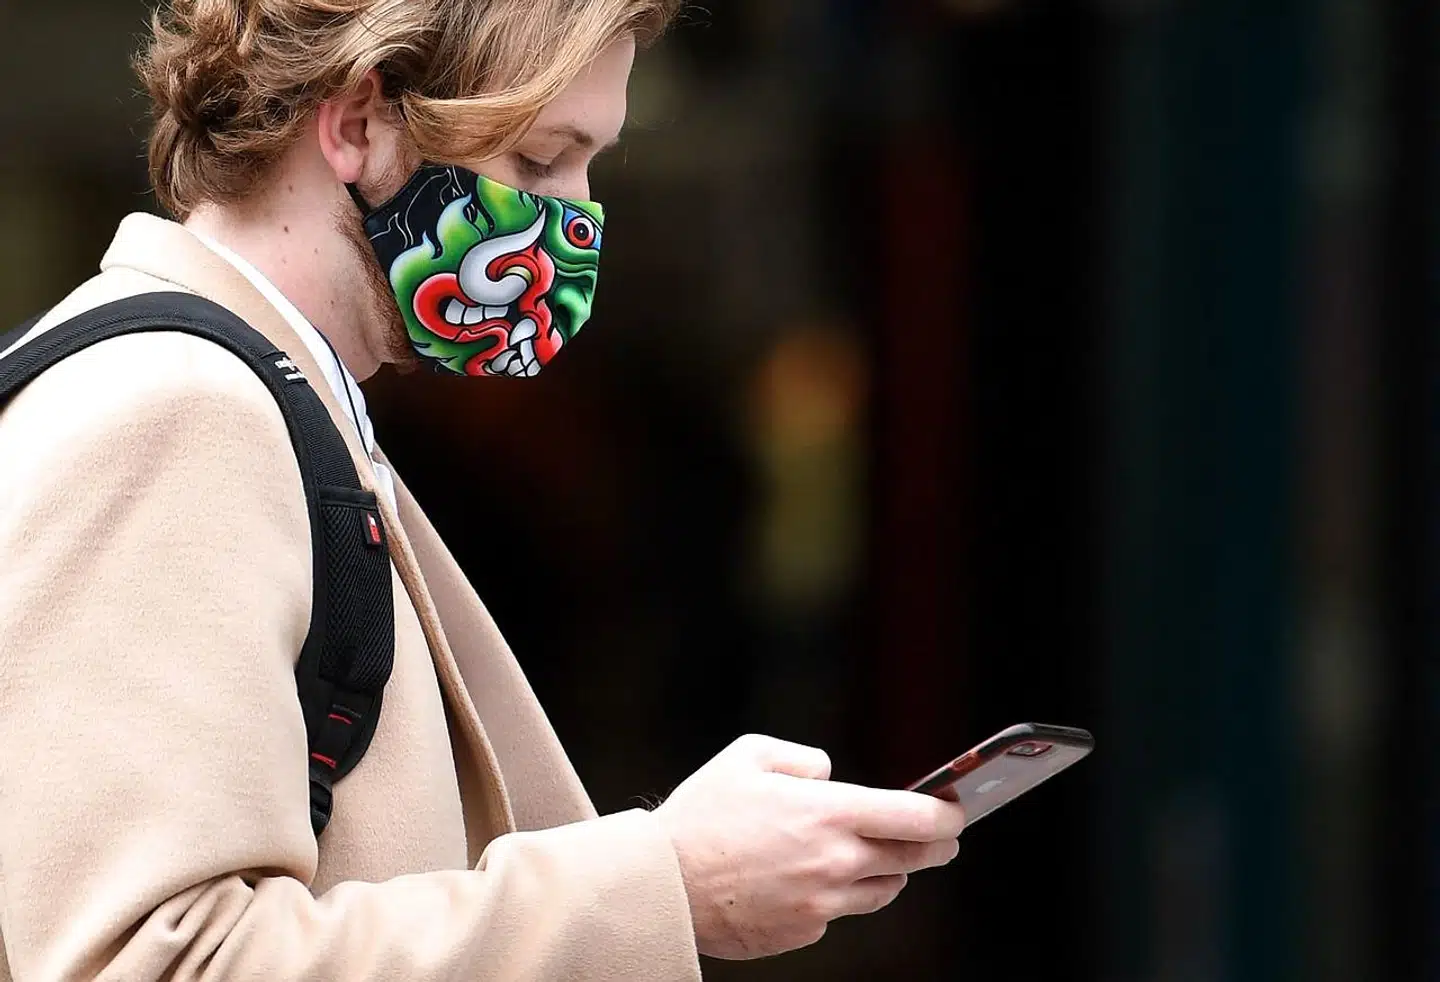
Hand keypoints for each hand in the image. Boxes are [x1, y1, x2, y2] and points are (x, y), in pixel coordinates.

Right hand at [653, 734, 964, 959]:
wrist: (663, 885)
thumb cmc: (701, 816)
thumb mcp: (747, 757)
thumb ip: (803, 760)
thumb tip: (830, 776)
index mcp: (829, 813)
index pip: (918, 817)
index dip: (948, 814)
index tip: (958, 810)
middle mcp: (836, 862)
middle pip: (914, 859)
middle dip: (935, 846)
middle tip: (941, 837)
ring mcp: (823, 904)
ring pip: (884, 891)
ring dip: (889, 872)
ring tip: (871, 856)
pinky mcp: (805, 933)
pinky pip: (838, 913)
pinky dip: (836, 896)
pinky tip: (805, 880)